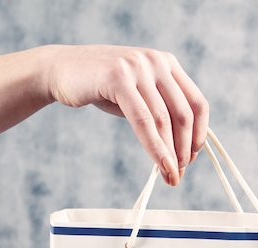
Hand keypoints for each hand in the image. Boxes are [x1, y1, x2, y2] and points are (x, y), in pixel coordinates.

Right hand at [41, 45, 209, 185]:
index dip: (199, 135)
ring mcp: (138, 67)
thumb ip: (158, 111)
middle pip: (183, 114)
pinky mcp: (119, 77)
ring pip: (164, 120)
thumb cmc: (99, 86)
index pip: (197, 103)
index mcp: (167, 63)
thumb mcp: (136, 94)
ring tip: (170, 176)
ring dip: (170, 154)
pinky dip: (154, 147)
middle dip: (185, 150)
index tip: (192, 158)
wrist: (59, 69)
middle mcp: (157, 61)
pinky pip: (143, 120)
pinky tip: (160, 165)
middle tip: (179, 174)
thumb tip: (182, 148)